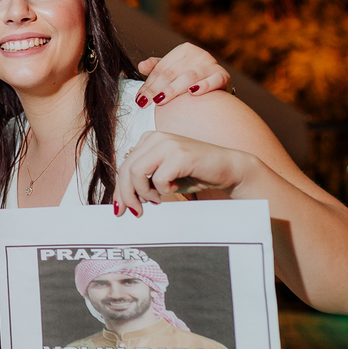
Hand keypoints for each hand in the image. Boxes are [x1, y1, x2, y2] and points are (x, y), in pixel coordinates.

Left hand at [114, 131, 253, 215]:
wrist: (228, 168)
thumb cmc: (195, 173)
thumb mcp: (163, 176)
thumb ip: (143, 181)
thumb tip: (122, 201)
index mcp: (149, 140)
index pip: (124, 166)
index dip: (120, 190)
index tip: (120, 208)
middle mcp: (155, 137)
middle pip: (126, 169)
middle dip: (127, 195)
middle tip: (136, 210)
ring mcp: (167, 143)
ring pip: (136, 172)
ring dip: (144, 192)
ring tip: (158, 198)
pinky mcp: (179, 154)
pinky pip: (158, 178)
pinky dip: (163, 190)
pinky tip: (175, 188)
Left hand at [135, 42, 229, 107]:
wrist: (216, 84)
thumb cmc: (189, 77)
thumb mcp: (172, 70)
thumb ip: (156, 67)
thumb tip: (141, 66)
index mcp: (184, 50)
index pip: (161, 68)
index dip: (148, 84)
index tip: (139, 99)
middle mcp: (198, 54)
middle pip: (172, 73)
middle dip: (156, 89)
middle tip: (145, 103)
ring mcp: (211, 64)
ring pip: (189, 77)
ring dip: (173, 90)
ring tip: (160, 100)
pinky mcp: (223, 75)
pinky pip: (214, 80)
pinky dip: (204, 86)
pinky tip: (193, 93)